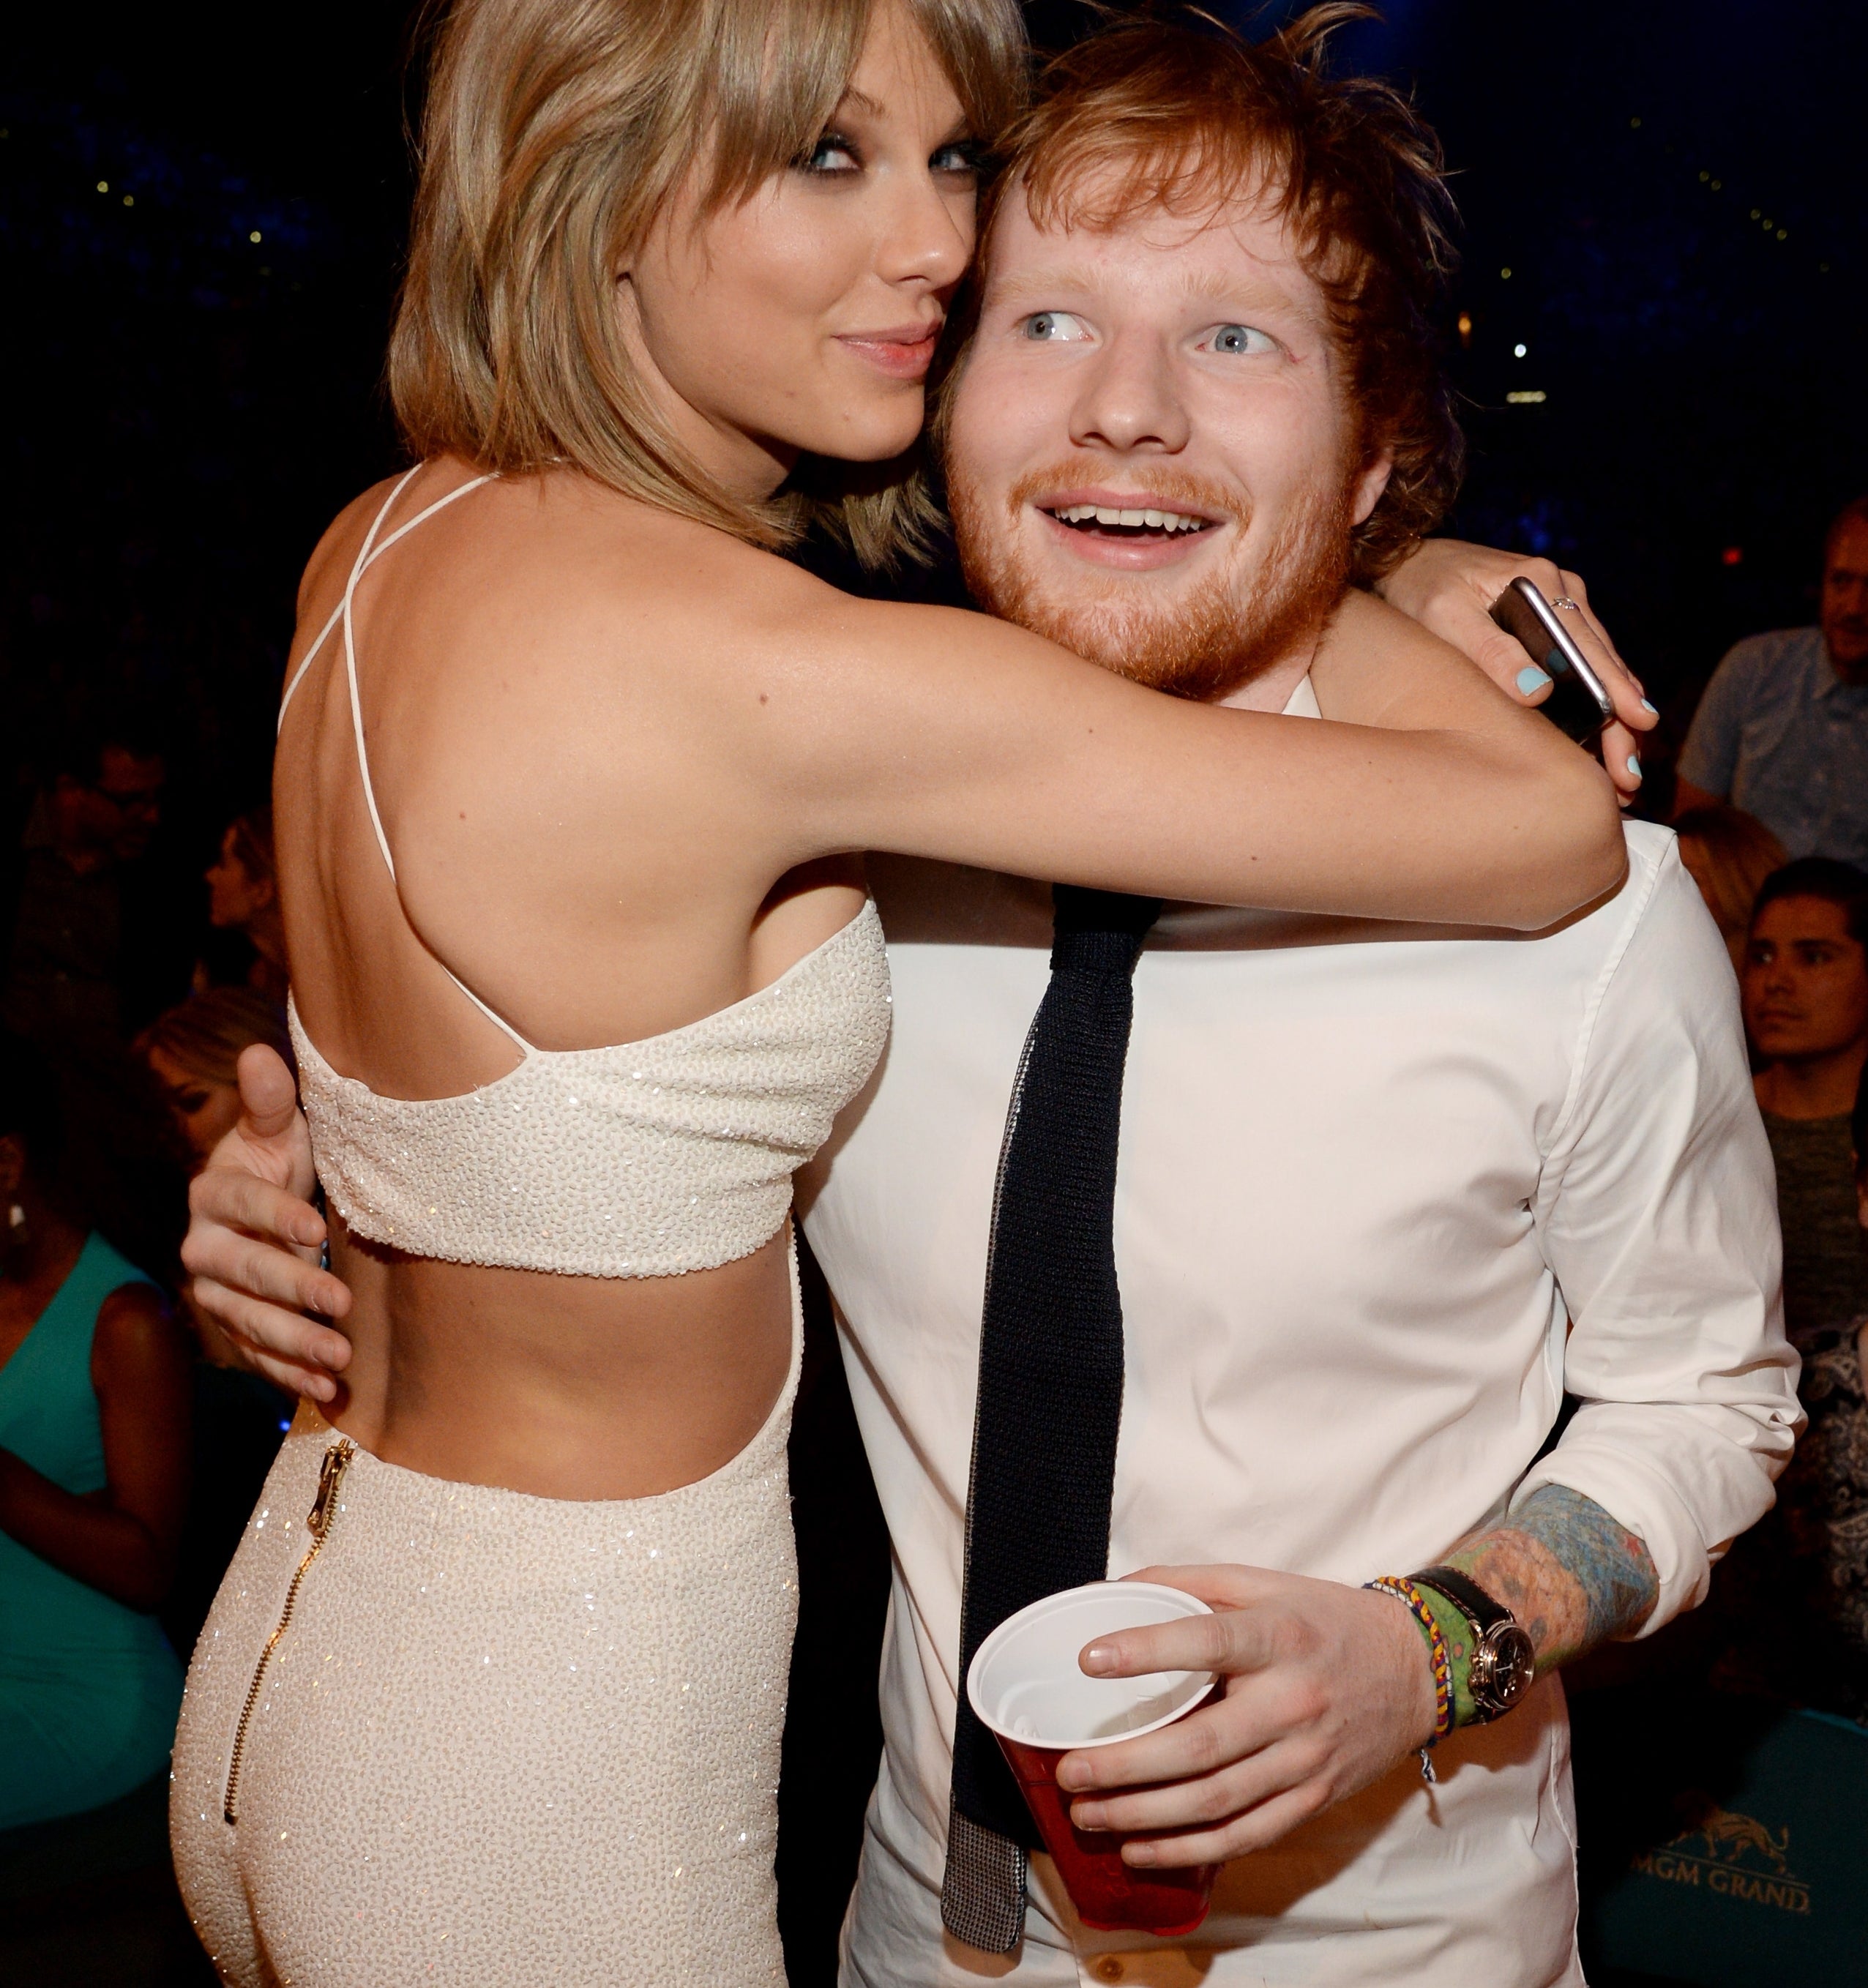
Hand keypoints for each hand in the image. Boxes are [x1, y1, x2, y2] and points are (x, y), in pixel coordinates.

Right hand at [180, 1044, 354, 1401]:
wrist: (266, 1207)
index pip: (244, 1204)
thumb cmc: (280, 1161)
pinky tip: (326, 1390)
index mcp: (215, 1192)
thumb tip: (258, 1053)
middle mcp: (205, 1246)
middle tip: (340, 1305)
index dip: (277, 1217)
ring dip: (295, 1344)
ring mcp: (216, 1293)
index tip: (316, 1230)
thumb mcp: (280, 1129)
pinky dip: (289, 1376)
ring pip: (249, 1321)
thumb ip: (271, 1101)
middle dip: (292, 1290)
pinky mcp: (233, 1328)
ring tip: (341, 1359)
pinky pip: (255, 1357)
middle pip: (246, 1271)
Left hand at [1054, 1564, 1435, 1867]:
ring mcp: (1306, 1758)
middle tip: (1070, 1770)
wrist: (1416, 1668)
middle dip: (1125, 1765)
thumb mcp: (1265, 1583)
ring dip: (1143, 1815)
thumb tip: (1114, 1589)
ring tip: (1087, 1814)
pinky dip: (1188, 1849)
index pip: (1207, 1640)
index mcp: (1279, 1636)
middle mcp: (1293, 1701)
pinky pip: (1244, 1834)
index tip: (1088, 1659)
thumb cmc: (1325, 1620)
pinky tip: (1140, 1847)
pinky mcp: (1314, 1798)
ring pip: (1215, 1801)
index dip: (1146, 1650)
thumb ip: (1191, 1583)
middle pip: (1200, 1745)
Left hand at [1376, 539, 1655, 805]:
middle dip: (1621, 720)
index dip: (1616, 688)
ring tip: (1622, 774)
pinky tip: (1600, 744)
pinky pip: (1582, 669)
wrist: (1409, 564)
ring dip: (1613, 722)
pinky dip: (1594, 707)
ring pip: (1600, 671)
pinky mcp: (1551, 628)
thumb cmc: (1423, 586)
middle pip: (1604, 663)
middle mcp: (1563, 592)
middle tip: (1629, 774)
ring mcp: (1562, 608)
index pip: (1587, 644)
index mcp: (1542, 582)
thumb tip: (1538, 693)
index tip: (1637, 721)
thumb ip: (1490, 650)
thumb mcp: (1446, 615)